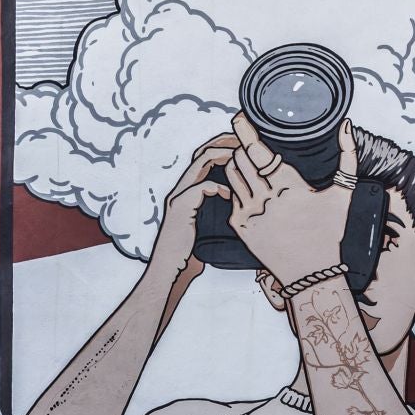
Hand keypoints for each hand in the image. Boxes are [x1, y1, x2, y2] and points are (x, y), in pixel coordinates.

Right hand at [146, 135, 236, 303]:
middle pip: (202, 152)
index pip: (204, 157)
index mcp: (188, 190)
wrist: (171, 271)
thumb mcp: (209, 226)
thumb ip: (218, 210)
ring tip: (240, 156)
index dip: (222, 147)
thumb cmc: (191, 253)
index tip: (243, 146)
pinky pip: (201, 187)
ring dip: (222, 155)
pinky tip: (229, 195)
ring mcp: (178, 196)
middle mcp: (181, 189)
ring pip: (200, 162)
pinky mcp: (180, 208)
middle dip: (224, 143)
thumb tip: (240, 204)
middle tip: (244, 142)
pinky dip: (218, 187)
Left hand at [225, 113, 354, 286]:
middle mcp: (264, 198)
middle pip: (240, 157)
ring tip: (252, 166)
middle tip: (253, 146)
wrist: (312, 273)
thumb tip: (345, 124)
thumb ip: (348, 156)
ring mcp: (249, 212)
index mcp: (287, 185)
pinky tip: (252, 191)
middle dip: (244, 147)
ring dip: (238, 164)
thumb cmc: (329, 232)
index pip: (256, 150)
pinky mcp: (240, 226)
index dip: (244, 130)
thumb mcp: (343, 194)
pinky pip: (231, 195)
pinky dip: (239, 188)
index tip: (239, 117)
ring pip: (232, 174)